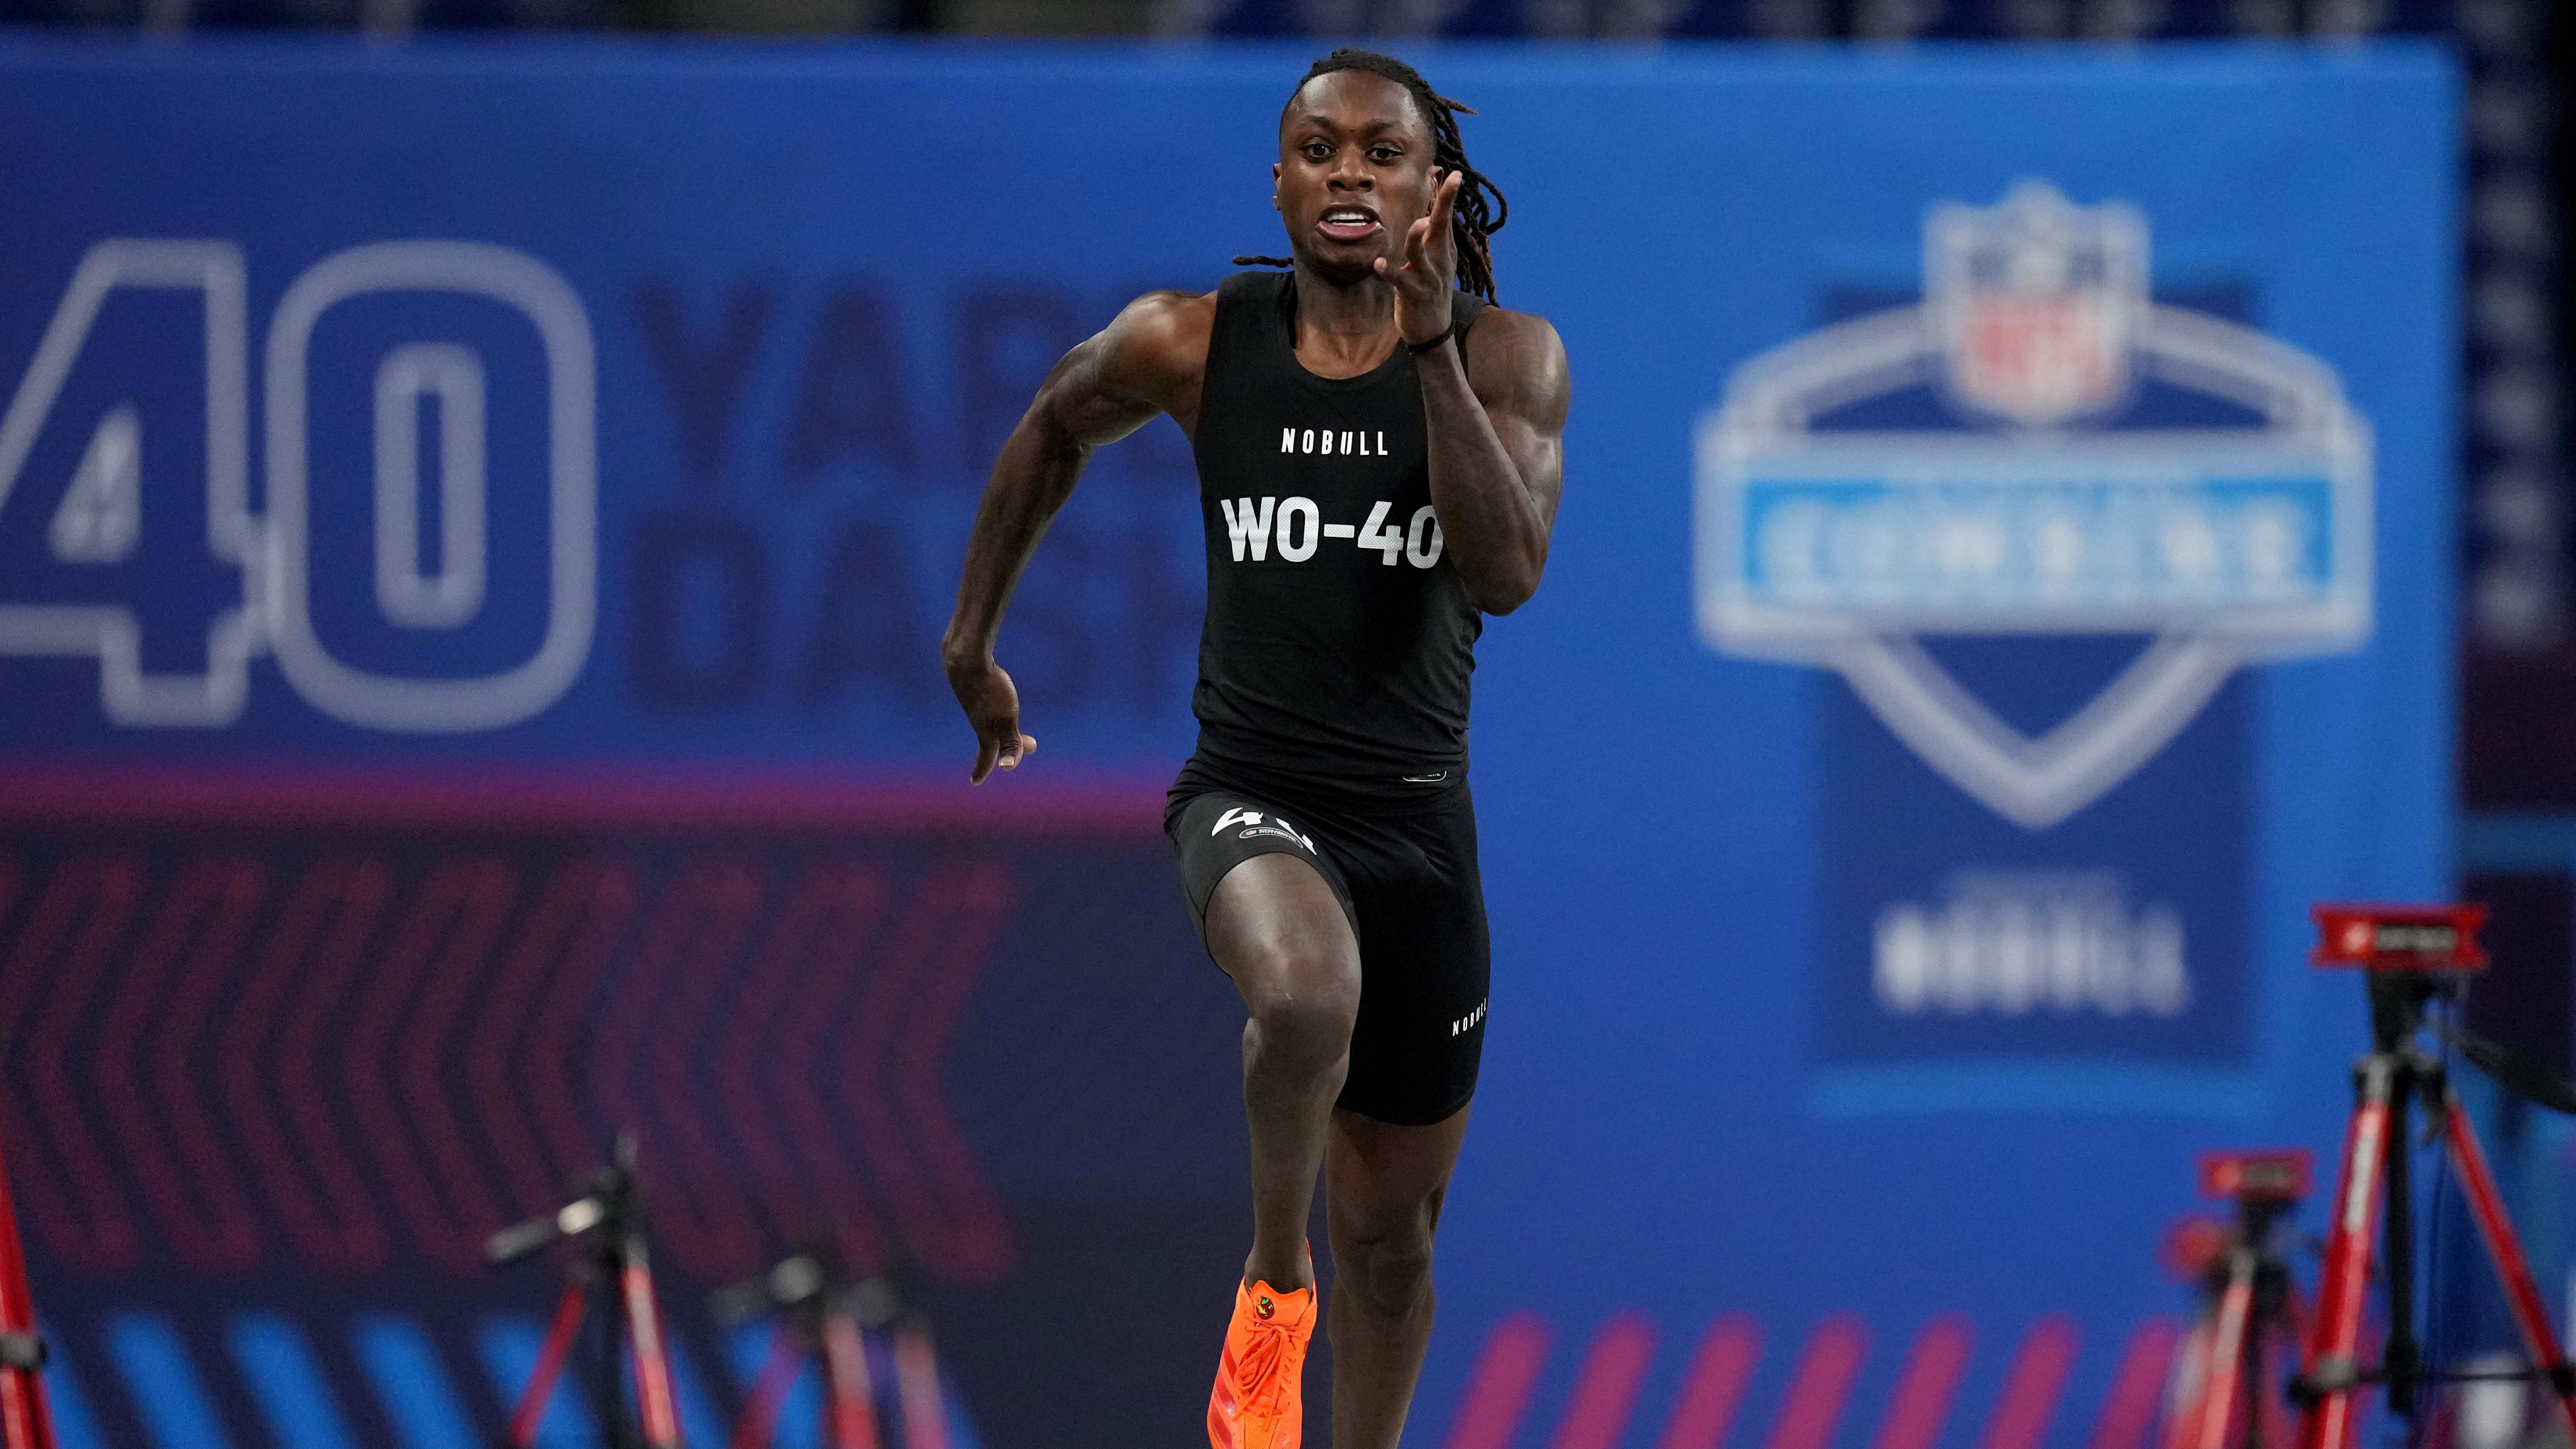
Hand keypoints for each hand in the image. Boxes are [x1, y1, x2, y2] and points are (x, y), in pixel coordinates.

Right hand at [947, 655, 1037, 783]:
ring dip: (1007, 728)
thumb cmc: (989, 691)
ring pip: (993, 720)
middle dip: (1008, 748)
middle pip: (995, 738)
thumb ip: (1009, 742)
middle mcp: (979, 718)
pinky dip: (1000, 707)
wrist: (967, 660)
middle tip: (1022, 749)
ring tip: (1015, 726)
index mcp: (986, 729)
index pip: (986, 755)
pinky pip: (990, 703)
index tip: (975, 782)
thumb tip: (1007, 767)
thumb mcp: (1006, 720)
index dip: (981, 769)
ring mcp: (977, 701)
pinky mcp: (978, 687)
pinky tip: (999, 695)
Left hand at [1376, 169, 1461, 347]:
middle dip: (1445, 205)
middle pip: (1441, 228)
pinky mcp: (1413, 295)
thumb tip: (1429, 210)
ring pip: (1421, 255)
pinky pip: (1400, 281)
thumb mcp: (1435, 261)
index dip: (1449, 197)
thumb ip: (1431, 237)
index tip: (1455, 174)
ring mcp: (1428, 279)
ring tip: (1419, 223)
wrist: (1433, 330)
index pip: (1446, 218)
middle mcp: (1439, 261)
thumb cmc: (1429, 289)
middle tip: (1450, 181)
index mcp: (1443, 250)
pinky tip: (1379, 263)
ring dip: (1417, 239)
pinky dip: (1390, 272)